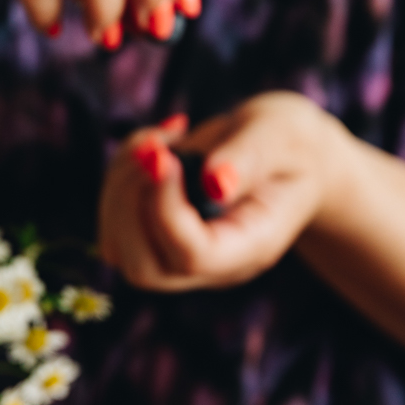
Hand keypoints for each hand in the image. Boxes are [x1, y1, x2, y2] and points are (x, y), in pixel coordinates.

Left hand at [98, 93, 345, 290]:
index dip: (165, 209)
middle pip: (144, 268)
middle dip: (132, 202)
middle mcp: (212, 265)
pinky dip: (117, 176)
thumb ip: (250, 159)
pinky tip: (154, 143)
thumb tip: (214, 184)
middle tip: (156, 147)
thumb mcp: (282, 137)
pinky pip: (113, 220)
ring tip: (158, 139)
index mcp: (250, 247)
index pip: (192, 257)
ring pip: (118, 246)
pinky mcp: (156, 233)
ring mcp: (180, 254)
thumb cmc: (290, 145)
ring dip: (119, 186)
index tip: (166, 156)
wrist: (289, 155)